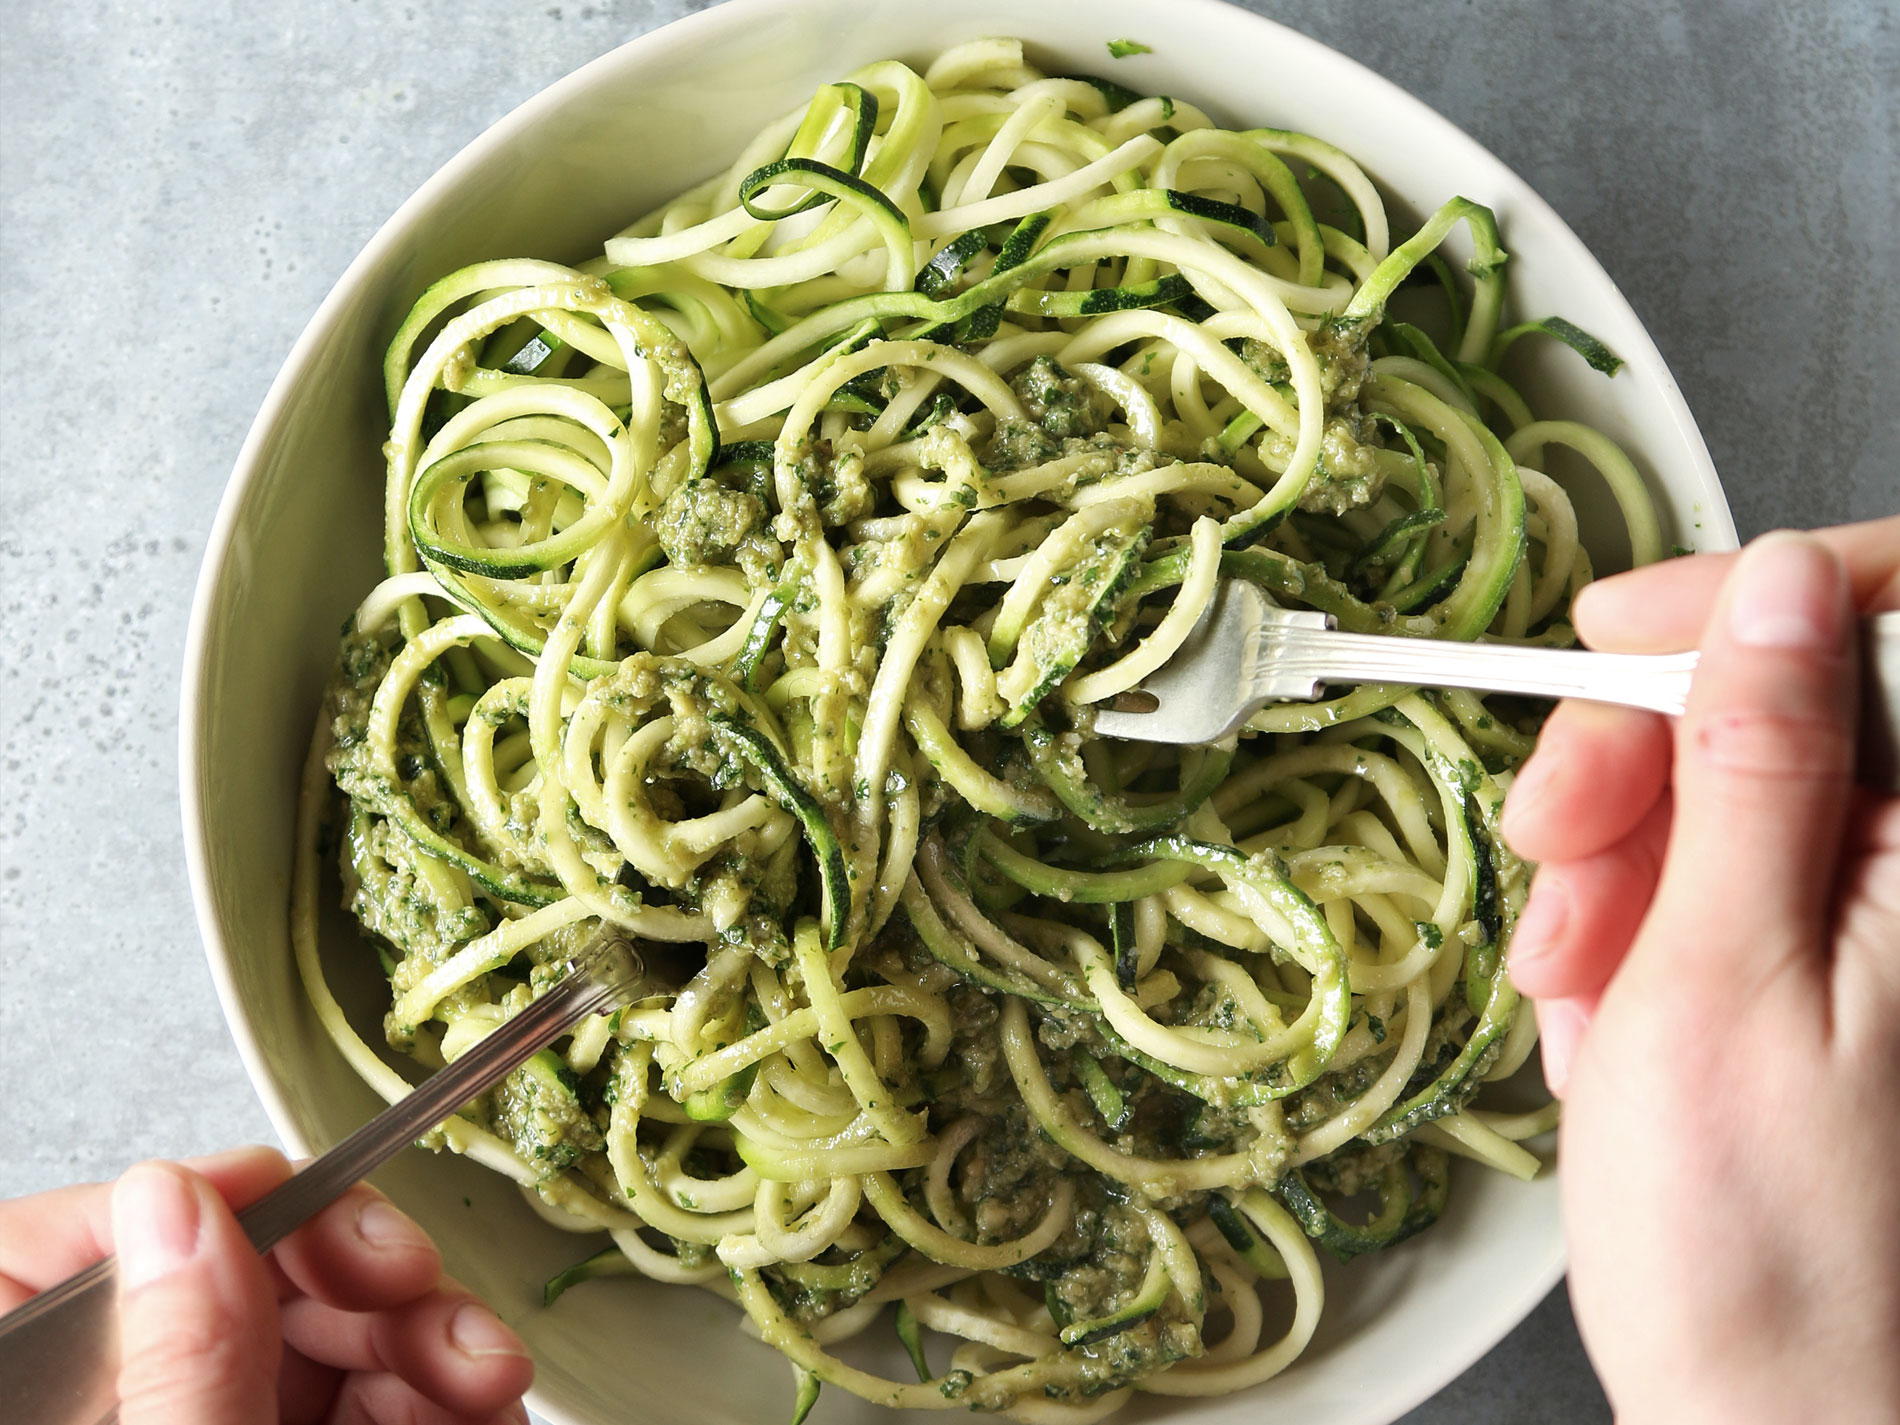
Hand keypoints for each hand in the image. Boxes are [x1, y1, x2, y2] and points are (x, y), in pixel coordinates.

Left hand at [0, 1147, 532, 1423]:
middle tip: (414, 1284)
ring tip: (485, 1370)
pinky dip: (441, 1395)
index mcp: (32, 1390)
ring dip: (428, 1336)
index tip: (311, 1204)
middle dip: (358, 1277)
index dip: (211, 1199)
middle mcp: (113, 1406)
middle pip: (232, 1282)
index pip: (79, 1242)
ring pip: (320, 1341)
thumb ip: (178, 1367)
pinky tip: (485, 1403)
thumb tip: (177, 1205)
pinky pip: (366, 1402)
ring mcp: (205, 1422)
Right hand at [1499, 517, 1899, 1422]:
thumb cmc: (1760, 1251)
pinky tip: (1608, 1021)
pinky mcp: (1818, 968)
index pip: (1883, 625)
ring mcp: (1876, 924)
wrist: (1766, 1420)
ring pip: (1715, 796)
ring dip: (1611, 877)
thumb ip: (1754, 767)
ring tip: (1580, 994)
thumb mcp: (1718, 979)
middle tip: (1559, 857)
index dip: (1740, 600)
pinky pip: (1701, 884)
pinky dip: (1625, 937)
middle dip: (1634, 768)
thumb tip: (1776, 591)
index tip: (1613, 635)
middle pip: (1775, 704)